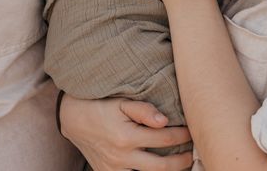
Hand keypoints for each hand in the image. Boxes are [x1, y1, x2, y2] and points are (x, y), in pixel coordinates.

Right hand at [60, 95, 191, 170]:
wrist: (74, 119)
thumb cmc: (101, 106)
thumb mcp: (121, 102)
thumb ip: (143, 110)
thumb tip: (165, 121)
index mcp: (127, 137)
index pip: (164, 138)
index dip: (181, 136)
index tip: (192, 131)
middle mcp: (122, 157)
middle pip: (161, 166)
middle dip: (181, 161)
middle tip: (192, 154)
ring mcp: (115, 169)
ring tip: (181, 165)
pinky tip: (158, 169)